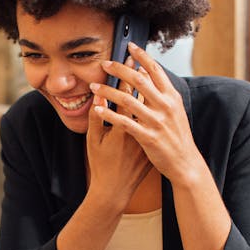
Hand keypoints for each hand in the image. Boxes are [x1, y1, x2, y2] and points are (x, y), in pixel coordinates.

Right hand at [86, 56, 151, 212]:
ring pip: (152, 108)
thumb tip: (98, 96)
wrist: (116, 190)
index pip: (126, 95)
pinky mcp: (153, 143)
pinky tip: (154, 97)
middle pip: (143, 98)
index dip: (126, 76)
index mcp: (123, 128)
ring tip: (149, 74)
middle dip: (141, 77)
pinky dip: (153, 107)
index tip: (127, 59)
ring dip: (150, 90)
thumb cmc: (101, 165)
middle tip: (140, 59)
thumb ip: (96, 118)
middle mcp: (139, 130)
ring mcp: (148, 137)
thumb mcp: (94, 141)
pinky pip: (155, 120)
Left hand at [90, 43, 202, 186]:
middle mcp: (165, 106)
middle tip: (104, 63)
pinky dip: (108, 114)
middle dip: (119, 69)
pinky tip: (97, 108)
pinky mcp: (148, 137)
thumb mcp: (175, 111)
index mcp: (172, 97)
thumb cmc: (177, 136)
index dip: (142, 56)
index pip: (156, 70)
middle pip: (139, 80)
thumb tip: (147, 73)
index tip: (129, 46)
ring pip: (127, 100)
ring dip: (108, 91)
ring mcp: (156, 122)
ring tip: (94, 86)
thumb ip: (162, 93)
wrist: (185, 162)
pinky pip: (123, 122)